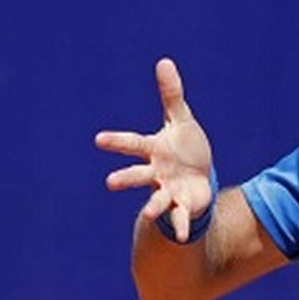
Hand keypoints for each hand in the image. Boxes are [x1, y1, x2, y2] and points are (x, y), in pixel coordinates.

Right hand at [95, 58, 214, 241]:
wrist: (200, 176)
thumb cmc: (185, 146)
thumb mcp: (182, 119)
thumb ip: (172, 95)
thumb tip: (164, 61)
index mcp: (154, 149)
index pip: (133, 143)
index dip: (117, 142)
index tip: (98, 140)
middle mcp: (157, 172)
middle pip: (138, 174)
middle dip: (126, 178)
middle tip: (110, 182)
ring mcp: (168, 191)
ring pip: (157, 200)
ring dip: (153, 207)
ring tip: (148, 215)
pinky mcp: (182, 205)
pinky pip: (181, 217)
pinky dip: (181, 226)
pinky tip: (183, 237)